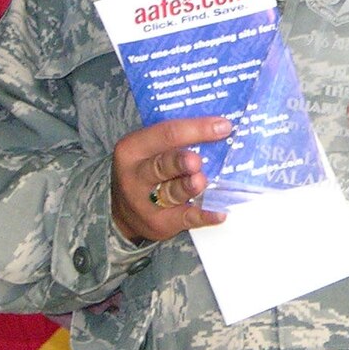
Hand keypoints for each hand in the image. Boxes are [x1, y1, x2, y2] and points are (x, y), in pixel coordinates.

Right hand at [110, 116, 230, 244]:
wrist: (125, 211)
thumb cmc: (146, 169)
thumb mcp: (148, 148)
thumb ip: (176, 139)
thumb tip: (220, 126)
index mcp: (132, 148)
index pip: (166, 134)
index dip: (196, 129)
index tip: (223, 126)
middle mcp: (135, 175)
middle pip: (161, 165)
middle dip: (180, 161)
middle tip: (196, 160)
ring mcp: (145, 202)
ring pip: (171, 192)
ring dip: (188, 187)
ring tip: (201, 182)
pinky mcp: (160, 223)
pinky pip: (184, 218)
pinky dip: (203, 215)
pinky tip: (218, 212)